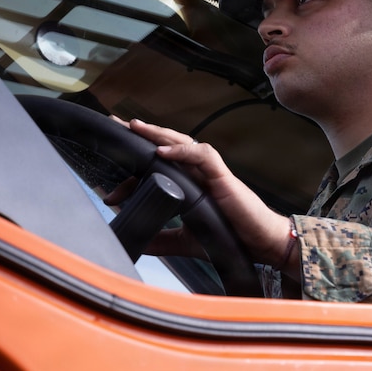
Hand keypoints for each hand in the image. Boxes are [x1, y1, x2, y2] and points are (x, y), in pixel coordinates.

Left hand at [107, 118, 296, 271]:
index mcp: (189, 183)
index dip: (132, 174)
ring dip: (158, 134)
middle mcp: (198, 173)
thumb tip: (138, 242)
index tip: (110, 193)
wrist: (261, 244)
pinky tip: (162, 151)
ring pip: (183, 142)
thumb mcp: (187, 240)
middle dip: (141, 134)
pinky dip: (182, 150)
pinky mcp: (223, 177)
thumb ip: (163, 240)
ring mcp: (210, 172)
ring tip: (135, 127)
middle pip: (167, 144)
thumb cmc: (231, 236)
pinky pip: (202, 156)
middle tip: (116, 126)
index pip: (156, 167)